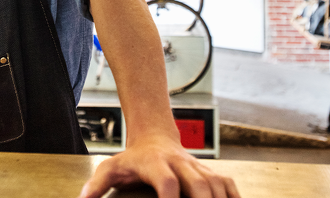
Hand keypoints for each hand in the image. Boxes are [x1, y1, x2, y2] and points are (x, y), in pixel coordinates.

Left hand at [78, 135, 239, 197]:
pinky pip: (228, 185)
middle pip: (199, 185)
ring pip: (216, 185)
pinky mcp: (210, 172)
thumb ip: (96, 184)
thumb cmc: (132, 159)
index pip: (167, 182)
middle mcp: (181, 164)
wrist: (154, 138)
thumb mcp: (111, 167)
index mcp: (156, 164)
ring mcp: (198, 168)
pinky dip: (234, 197)